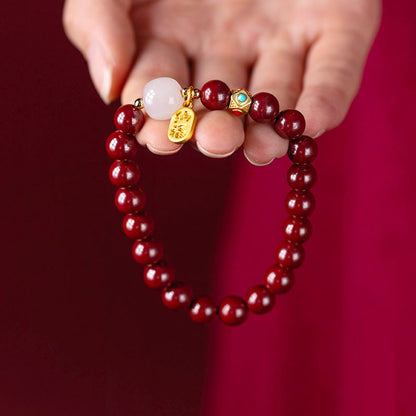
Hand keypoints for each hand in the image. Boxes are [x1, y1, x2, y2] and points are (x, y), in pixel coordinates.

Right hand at [63, 0, 380, 164]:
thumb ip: (96, 20)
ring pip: (276, 97)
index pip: (163, 91)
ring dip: (270, 129)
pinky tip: (312, 122)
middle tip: (214, 139)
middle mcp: (223, 46)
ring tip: (261, 148)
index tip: (160, 138)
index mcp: (170, 36)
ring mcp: (279, 38)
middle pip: (221, 104)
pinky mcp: (336, 24)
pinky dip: (326, 98)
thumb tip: (111, 89)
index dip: (162, 118)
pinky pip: (333, 68)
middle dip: (217, 127)